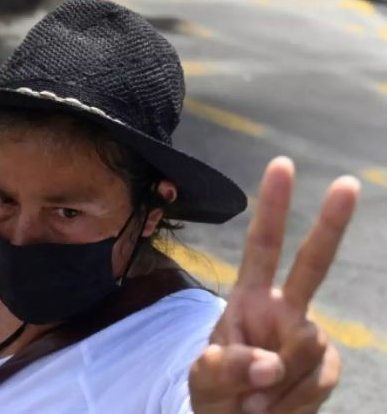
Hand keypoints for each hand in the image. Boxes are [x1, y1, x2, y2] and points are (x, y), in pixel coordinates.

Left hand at [189, 157, 359, 412]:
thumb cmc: (217, 395)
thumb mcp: (205, 380)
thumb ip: (228, 367)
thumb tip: (270, 365)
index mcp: (250, 299)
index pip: (262, 246)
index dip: (272, 207)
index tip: (281, 165)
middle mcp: (285, 310)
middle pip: (313, 264)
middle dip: (331, 224)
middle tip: (348, 183)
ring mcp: (309, 338)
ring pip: (306, 347)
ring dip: (273, 383)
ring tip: (251, 402)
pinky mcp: (325, 368)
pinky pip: (314, 380)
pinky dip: (289, 402)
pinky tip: (272, 408)